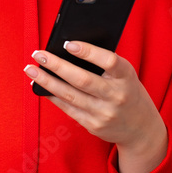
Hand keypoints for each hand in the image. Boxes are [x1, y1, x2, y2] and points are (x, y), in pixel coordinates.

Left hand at [24, 40, 167, 172]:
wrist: (141, 129)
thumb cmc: (128, 92)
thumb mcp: (125, 75)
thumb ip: (104, 63)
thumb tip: (68, 48)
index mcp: (127, 77)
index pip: (109, 61)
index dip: (88, 52)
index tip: (67, 43)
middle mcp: (116, 96)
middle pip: (82, 80)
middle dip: (57, 66)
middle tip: (38, 54)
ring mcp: (104, 113)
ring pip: (70, 95)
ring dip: (47, 81)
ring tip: (30, 69)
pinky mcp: (93, 126)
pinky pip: (67, 108)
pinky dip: (51, 95)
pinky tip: (39, 85)